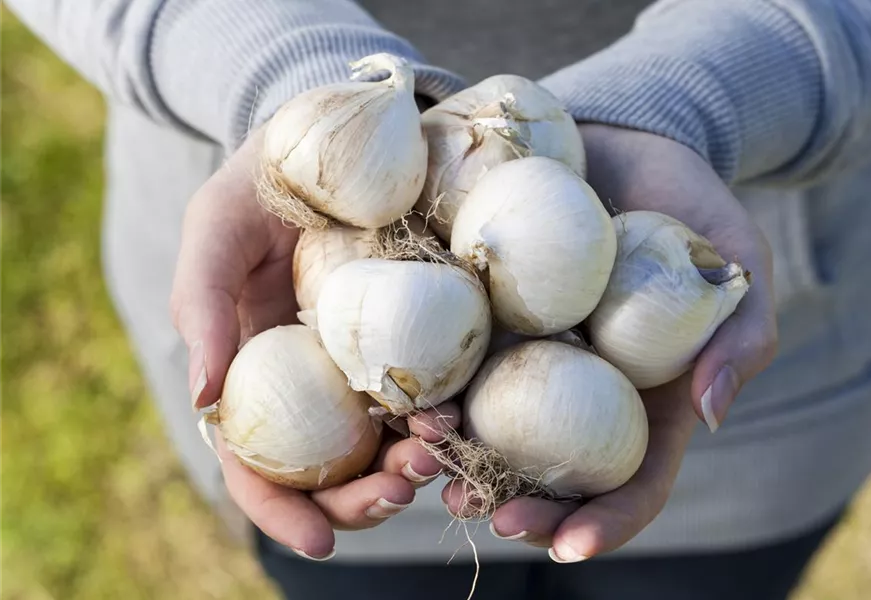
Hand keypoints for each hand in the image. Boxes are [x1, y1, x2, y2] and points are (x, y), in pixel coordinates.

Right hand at [170, 128, 451, 558]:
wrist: (335, 140)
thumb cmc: (262, 184)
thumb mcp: (216, 228)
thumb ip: (200, 304)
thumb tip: (202, 395)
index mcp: (254, 373)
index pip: (255, 465)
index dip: (280, 511)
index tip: (318, 544)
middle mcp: (309, 384)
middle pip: (329, 472)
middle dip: (362, 501)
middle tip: (401, 492)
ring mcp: (362, 366)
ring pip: (385, 445)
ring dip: (411, 470)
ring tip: (438, 460)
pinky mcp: (414, 340)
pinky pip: (429, 392)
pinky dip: (445, 420)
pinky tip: (463, 418)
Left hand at [445, 125, 777, 560]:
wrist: (618, 138)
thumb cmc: (688, 204)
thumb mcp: (736, 262)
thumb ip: (742, 334)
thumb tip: (712, 414)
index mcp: (639, 397)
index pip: (630, 481)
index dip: (602, 522)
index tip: (565, 548)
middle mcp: (574, 389)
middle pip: (547, 471)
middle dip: (513, 504)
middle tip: (482, 514)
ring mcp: (521, 354)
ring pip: (485, 424)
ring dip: (453, 455)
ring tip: (424, 460)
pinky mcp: (477, 312)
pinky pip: (447, 356)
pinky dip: (424, 381)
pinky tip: (398, 394)